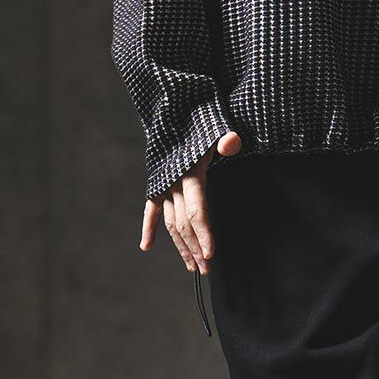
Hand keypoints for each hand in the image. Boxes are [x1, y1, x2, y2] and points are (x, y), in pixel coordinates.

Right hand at [141, 128, 244, 275]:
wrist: (177, 109)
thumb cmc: (201, 121)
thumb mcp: (216, 127)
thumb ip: (225, 139)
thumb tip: (232, 143)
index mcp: (190, 173)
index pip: (197, 210)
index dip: (204, 233)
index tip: (211, 254)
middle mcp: (174, 182)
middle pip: (184, 223)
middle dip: (196, 248)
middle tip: (207, 269)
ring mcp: (163, 184)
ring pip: (171, 222)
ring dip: (181, 245)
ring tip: (192, 266)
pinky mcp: (158, 183)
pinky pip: (151, 210)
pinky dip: (148, 227)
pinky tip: (146, 247)